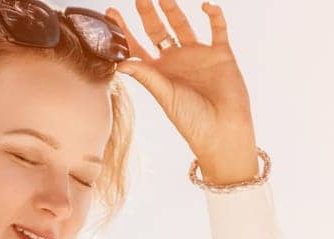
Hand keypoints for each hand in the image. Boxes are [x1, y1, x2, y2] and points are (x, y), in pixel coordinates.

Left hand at [104, 1, 260, 183]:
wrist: (223, 131)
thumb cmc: (192, 120)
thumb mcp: (165, 96)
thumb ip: (146, 76)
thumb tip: (120, 63)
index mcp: (159, 72)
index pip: (137, 46)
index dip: (124, 30)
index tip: (110, 12)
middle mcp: (177, 60)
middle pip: (158, 30)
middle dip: (148, 13)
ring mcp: (199, 55)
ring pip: (183, 24)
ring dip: (173, 9)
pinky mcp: (220, 54)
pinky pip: (217, 29)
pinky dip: (214, 16)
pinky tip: (206, 6)